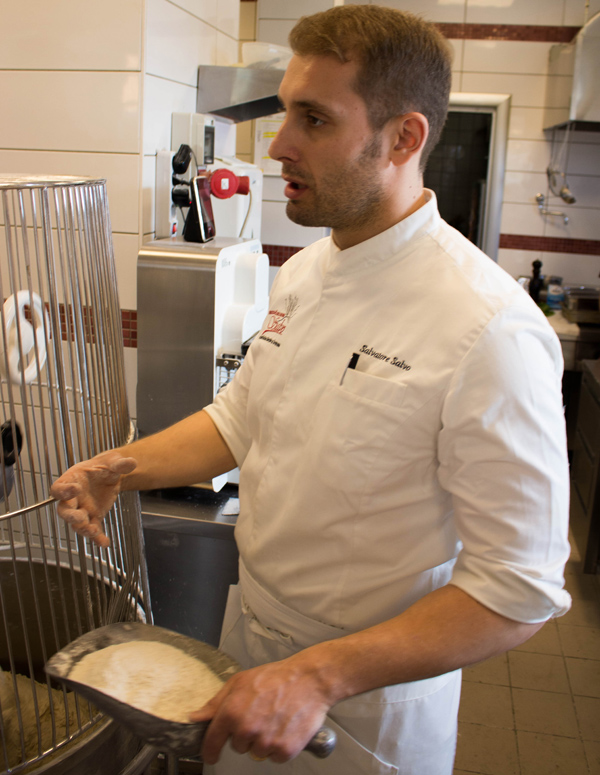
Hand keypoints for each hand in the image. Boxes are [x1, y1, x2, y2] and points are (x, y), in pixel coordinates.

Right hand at [50, 451, 136, 546]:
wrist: (111, 475)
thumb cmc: (104, 466)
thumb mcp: (112, 461)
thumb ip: (119, 463)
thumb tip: (131, 462)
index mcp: (72, 480)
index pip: (58, 488)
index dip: (63, 491)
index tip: (74, 489)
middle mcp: (74, 498)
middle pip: (64, 510)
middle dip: (70, 516)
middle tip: (80, 518)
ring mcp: (83, 509)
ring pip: (76, 524)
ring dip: (83, 529)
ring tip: (93, 531)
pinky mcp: (93, 517)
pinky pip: (93, 529)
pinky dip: (97, 538)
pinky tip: (104, 543)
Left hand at [190, 657, 330, 763]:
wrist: (309, 680)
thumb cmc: (276, 677)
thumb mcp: (240, 681)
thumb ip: (215, 703)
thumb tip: (195, 717)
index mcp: (232, 712)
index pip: (212, 742)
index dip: (209, 750)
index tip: (211, 754)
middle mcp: (246, 729)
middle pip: (237, 746)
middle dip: (246, 734)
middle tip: (260, 714)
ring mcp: (266, 741)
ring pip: (256, 752)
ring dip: (263, 740)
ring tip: (274, 718)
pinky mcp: (284, 750)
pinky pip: (274, 757)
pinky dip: (279, 746)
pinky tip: (284, 727)